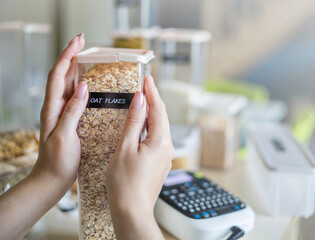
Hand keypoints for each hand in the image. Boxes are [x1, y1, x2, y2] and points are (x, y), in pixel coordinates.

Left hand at [32, 33, 87, 189]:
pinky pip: (75, 97)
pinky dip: (83, 84)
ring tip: (89, 56)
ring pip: (68, 84)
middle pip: (62, 75)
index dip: (68, 56)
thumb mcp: (65, 136)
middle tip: (85, 42)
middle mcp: (56, 107)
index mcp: (52, 108)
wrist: (51, 179)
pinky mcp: (70, 119)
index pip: (58, 75)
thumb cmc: (57, 162)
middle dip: (72, 56)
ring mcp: (62, 113)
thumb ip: (72, 111)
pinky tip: (91, 84)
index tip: (79, 41)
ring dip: (77, 67)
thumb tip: (83, 87)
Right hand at [106, 75, 173, 239]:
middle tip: (144, 86)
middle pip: (161, 117)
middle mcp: (167, 148)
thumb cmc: (125, 183)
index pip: (158, 109)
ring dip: (150, 114)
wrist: (132, 210)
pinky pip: (156, 139)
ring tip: (141, 102)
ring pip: (159, 128)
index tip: (148, 79)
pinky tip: (141, 127)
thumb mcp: (125, 147)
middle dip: (153, 101)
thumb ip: (134, 122)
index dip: (152, 92)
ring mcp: (165, 157)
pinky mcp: (160, 163)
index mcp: (160, 141)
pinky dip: (149, 128)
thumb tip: (140, 99)